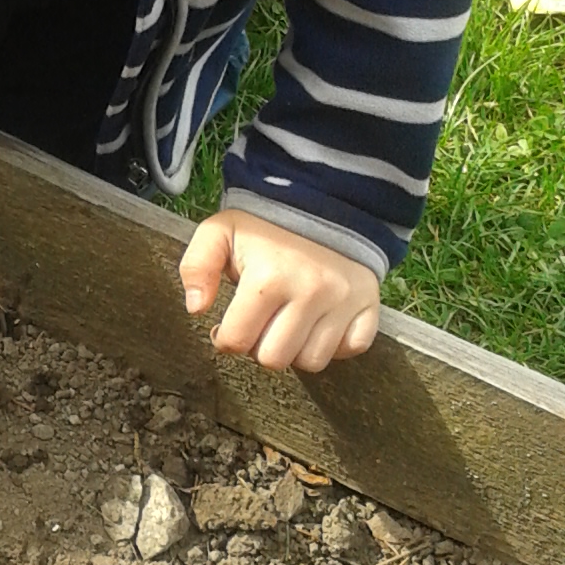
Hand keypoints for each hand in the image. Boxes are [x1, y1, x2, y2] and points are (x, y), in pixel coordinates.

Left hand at [178, 210, 379, 373]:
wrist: (321, 202)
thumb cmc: (265, 227)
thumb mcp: (220, 233)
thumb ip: (196, 266)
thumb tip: (196, 307)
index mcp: (269, 278)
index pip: (237, 342)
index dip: (226, 338)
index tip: (229, 324)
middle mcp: (311, 292)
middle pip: (274, 359)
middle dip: (259, 346)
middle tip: (260, 323)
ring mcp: (344, 301)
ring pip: (312, 362)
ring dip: (295, 349)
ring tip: (287, 323)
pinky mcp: (369, 305)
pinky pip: (352, 348)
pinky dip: (335, 344)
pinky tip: (319, 323)